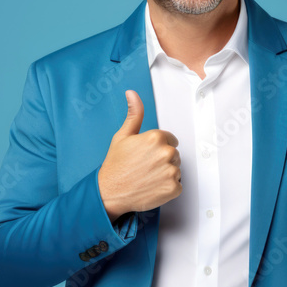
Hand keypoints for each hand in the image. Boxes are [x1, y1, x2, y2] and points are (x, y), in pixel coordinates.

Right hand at [98, 90, 181, 220]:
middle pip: (174, 154)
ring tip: (147, 177)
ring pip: (176, 169)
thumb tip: (132, 94)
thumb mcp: (122, 136)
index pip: (170, 140)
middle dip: (162, 160)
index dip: (158, 148)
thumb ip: (134, 114)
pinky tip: (152, 187)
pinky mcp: (173, 188)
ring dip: (165, 174)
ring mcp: (171, 171)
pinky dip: (167, 188)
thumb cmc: (115, 166)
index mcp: (156, 138)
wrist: (109, 192)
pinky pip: (177, 185)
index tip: (146, 155)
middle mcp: (166, 153)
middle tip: (145, 167)